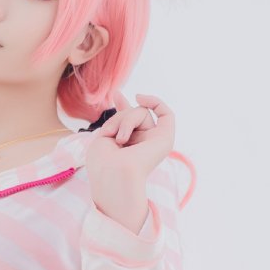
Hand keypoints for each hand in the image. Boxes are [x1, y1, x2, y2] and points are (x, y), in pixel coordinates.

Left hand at [84, 93, 175, 225]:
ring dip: (125, 120)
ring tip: (118, 139)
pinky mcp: (165, 139)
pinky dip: (155, 102)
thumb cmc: (103, 162)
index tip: (116, 95)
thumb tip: (120, 95)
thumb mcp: (105, 134)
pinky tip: (140, 98)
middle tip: (108, 134)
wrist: (113, 174)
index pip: (129, 123)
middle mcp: (142, 145)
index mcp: (127, 148)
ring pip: (141, 112)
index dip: (124, 106)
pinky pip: (166, 113)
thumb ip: (119, 116)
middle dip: (118, 118)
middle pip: (132, 114)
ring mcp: (154, 142)